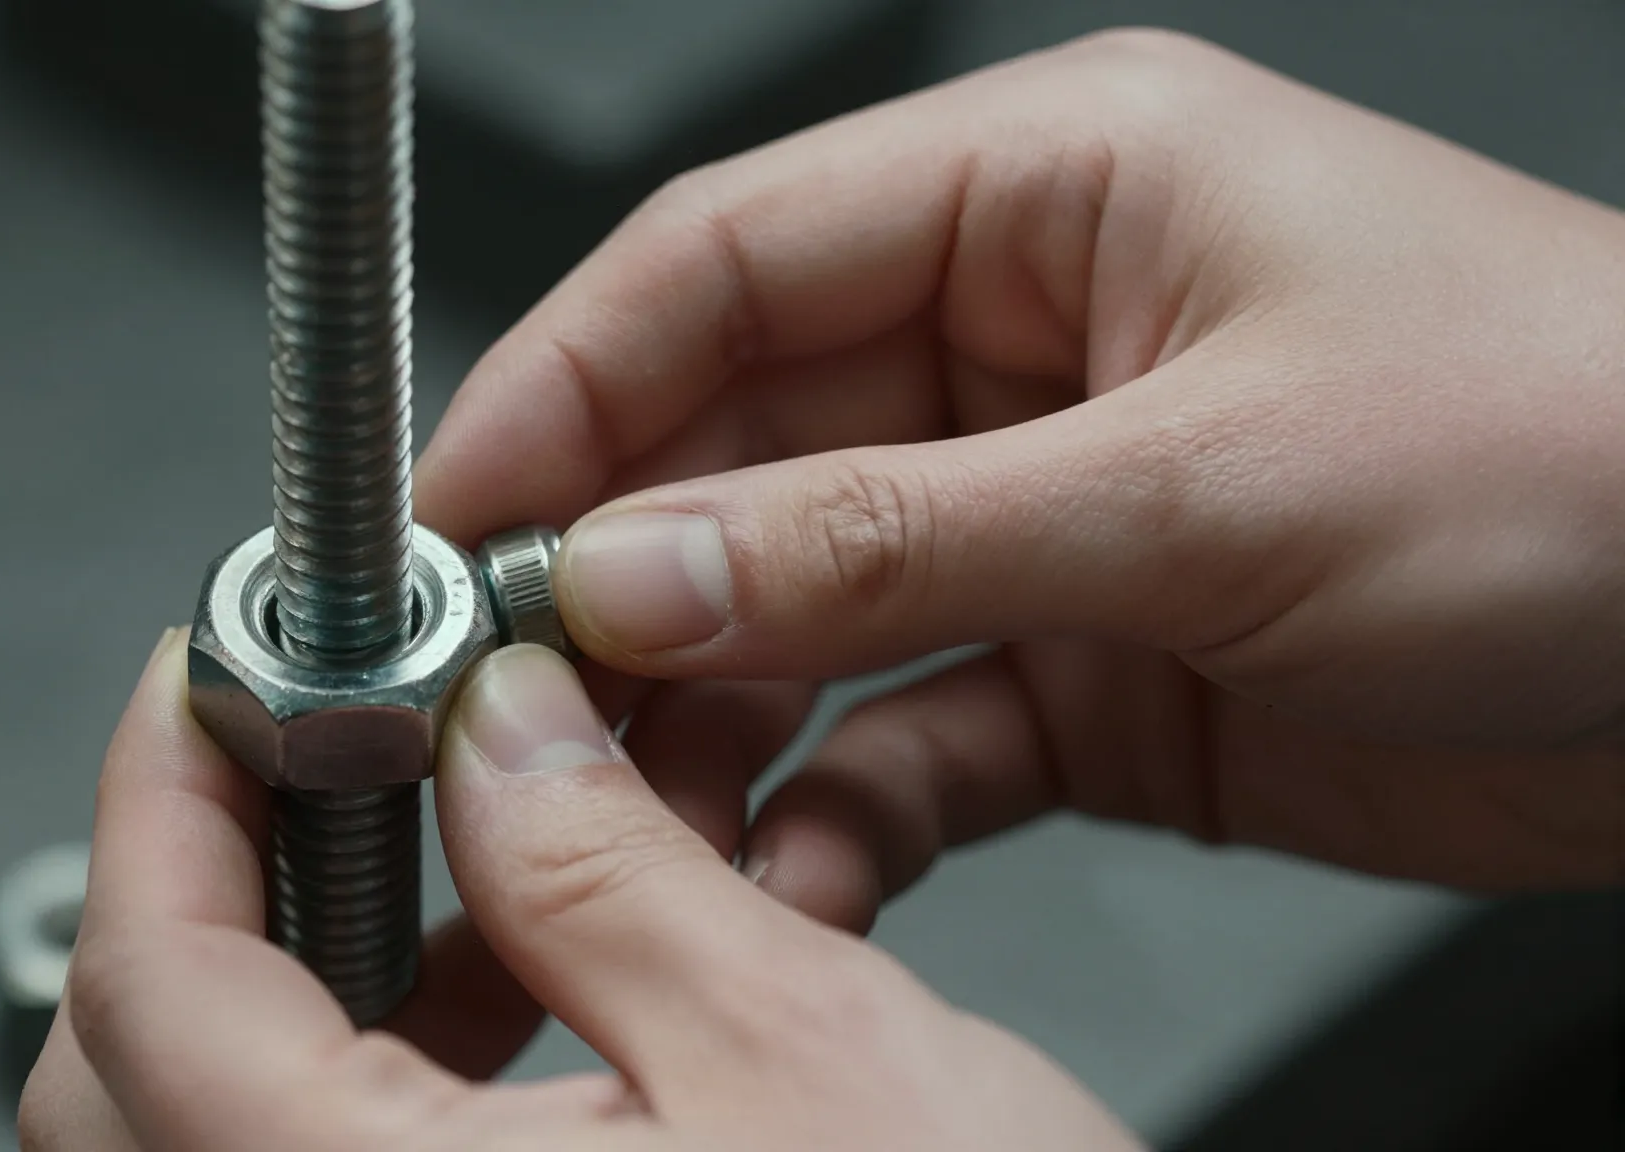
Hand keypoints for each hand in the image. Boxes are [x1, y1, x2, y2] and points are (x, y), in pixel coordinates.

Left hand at [20, 635, 1141, 1150]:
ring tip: (486, 878)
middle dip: (233, 881)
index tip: (213, 679)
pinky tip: (549, 1018)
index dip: (165, 790)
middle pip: (144, 1076)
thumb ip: (605, 870)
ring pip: (248, 1135)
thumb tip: (500, 729)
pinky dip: (410, 1085)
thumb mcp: (803, 1056)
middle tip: (335, 762)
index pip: (145, 986)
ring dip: (342, 979)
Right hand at [417, 29, 1624, 904]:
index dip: (570, 379)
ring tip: (627, 805)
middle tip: (509, 685)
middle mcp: (1027, 342)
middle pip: (737, 439)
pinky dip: (837, 804)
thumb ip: (891, 533)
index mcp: (1053, 195)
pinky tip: (793, 867)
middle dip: (620, 569)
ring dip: (711, 706)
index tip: (457, 507)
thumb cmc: (1592, 456)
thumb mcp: (1208, 485)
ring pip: (800, 601)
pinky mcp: (1084, 663)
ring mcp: (1043, 512)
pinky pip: (905, 730)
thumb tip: (643, 569)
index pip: (729, 257)